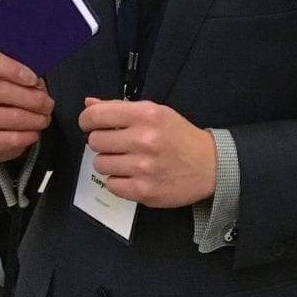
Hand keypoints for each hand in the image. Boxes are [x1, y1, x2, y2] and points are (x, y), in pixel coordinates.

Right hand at [0, 50, 53, 161]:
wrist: (1, 129)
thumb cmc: (13, 98)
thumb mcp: (21, 82)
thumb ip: (29, 78)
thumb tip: (37, 85)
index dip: (13, 69)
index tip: (33, 79)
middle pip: (5, 91)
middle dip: (35, 99)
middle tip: (48, 104)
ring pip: (13, 117)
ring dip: (36, 119)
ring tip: (44, 119)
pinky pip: (13, 138)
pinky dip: (29, 135)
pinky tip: (33, 132)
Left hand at [78, 97, 215, 207]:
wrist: (209, 165)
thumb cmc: (178, 135)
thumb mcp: (153, 112)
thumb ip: (119, 107)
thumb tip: (88, 104)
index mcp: (144, 115)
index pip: (97, 116)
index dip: (87, 121)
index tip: (89, 125)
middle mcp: (143, 140)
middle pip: (95, 141)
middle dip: (102, 142)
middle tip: (117, 144)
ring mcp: (143, 167)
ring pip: (100, 164)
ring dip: (109, 162)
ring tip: (126, 160)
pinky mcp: (144, 191)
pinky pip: (111, 185)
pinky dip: (118, 181)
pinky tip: (132, 175)